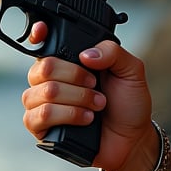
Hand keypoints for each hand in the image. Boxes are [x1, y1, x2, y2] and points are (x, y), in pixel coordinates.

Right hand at [21, 22, 155, 170]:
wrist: (132, 139)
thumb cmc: (128, 104)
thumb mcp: (131, 71)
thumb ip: (113, 52)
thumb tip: (85, 54)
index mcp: (69, 63)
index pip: (43, 44)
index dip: (38, 35)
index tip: (43, 31)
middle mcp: (51, 81)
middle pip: (43, 67)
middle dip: (76, 77)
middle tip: (96, 85)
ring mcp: (43, 104)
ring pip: (44, 92)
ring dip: (77, 98)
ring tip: (98, 106)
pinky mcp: (41, 128)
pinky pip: (40, 116)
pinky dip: (69, 115)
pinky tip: (86, 119)